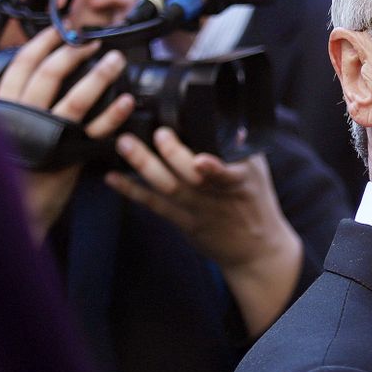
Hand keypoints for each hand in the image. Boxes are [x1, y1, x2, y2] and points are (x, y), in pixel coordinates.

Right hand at [0, 27, 133, 241]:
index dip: (41, 44)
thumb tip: (27, 78)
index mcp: (6, 107)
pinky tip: (127, 102)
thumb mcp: (3, 130)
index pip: (21, 65)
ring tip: (116, 61)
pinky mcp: (70, 155)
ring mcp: (48, 135)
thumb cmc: (10, 171)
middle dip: (73, 51)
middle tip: (92, 41)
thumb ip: (14, 104)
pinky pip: (95, 130)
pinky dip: (113, 114)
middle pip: (49, 74)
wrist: (15, 210)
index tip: (58, 30)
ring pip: (75, 98)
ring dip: (99, 75)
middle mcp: (25, 117)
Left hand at [105, 128, 301, 336]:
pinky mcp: (184, 222)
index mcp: (240, 181)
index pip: (228, 174)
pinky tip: (113, 177)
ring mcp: (198, 211)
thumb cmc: (256, 203)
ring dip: (145, 166)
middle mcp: (216, 196)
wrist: (256, 249)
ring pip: (169, 188)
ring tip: (125, 145)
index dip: (213, 168)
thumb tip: (231, 122)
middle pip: (193, 179)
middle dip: (173, 155)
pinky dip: (132, 190)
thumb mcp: (258, 172)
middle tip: (157, 133)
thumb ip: (242, 147)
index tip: (199, 159)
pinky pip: (155, 205)